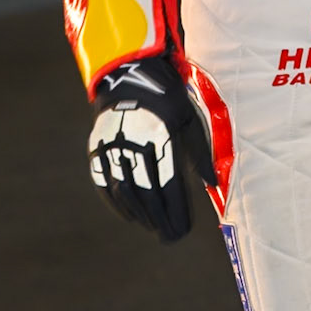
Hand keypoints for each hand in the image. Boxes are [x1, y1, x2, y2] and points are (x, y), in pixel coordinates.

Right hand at [88, 54, 213, 243]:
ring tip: (153, 228)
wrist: (129, 73)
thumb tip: (213, 184)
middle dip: (159, 220)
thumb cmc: (168, 98)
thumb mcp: (190, 118)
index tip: (184, 230)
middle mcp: (133, 144)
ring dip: (140, 215)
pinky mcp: (97, 149)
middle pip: (147, 193)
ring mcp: (111, 148)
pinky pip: (104, 183)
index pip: (169, 184)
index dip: (176, 211)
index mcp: (160, 137)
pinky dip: (116, 203)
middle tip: (170, 238)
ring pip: (125, 192)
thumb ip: (200, 153)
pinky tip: (130, 216)